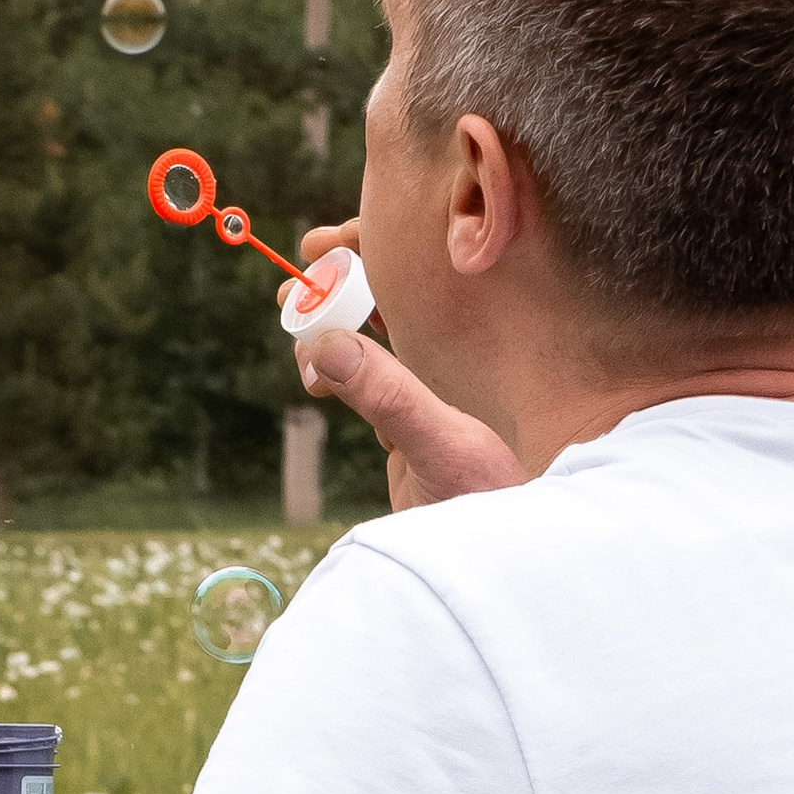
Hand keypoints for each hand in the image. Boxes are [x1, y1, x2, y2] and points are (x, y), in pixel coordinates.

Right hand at [287, 227, 526, 513]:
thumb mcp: (439, 443)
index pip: (412, 278)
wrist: (498, 552)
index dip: (368, 249)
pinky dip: (330, 365)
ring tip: (295, 322)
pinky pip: (359, 375)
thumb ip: (386, 395)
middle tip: (296, 274)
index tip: (324, 242)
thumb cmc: (488, 498)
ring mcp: (420, 390)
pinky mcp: (402, 423)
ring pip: (366, 334)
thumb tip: (324, 345)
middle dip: (338, 278)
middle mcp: (443, 358)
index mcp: (465, 345)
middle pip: (382, 296)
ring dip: (326, 321)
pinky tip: (313, 374)